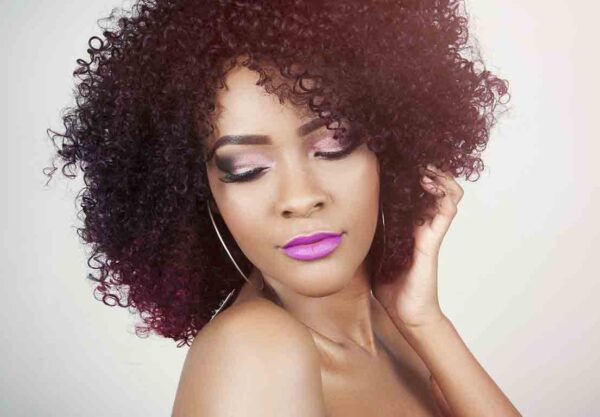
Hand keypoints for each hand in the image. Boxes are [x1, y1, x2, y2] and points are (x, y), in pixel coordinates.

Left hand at [372, 164, 463, 328]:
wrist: (405, 313)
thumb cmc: (389, 286)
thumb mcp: (371, 251)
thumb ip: (365, 233)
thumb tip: (339, 218)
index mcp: (405, 225)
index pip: (408, 191)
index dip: (405, 173)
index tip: (392, 155)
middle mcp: (420, 224)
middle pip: (433, 186)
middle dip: (426, 167)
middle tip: (411, 153)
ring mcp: (430, 231)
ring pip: (447, 192)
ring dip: (439, 175)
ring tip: (424, 164)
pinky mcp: (433, 241)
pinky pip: (446, 210)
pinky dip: (441, 192)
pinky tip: (427, 182)